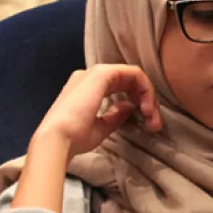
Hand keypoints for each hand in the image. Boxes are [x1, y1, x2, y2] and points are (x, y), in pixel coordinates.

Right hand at [30, 65, 163, 160]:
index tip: (148, 124)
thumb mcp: (100, 128)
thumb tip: (130, 106)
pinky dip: (145, 89)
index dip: (139, 103)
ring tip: (153, 118)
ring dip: (148, 96)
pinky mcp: (102, 73)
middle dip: (148, 100)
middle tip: (155, 123)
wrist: (57, 140)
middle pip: (129, 81)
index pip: (120, 88)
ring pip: (134, 76)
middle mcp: (90, 77)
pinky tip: (147, 108)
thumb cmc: (74, 139)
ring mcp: (95, 73)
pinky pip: (133, 73)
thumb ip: (116, 115)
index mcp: (86, 88)